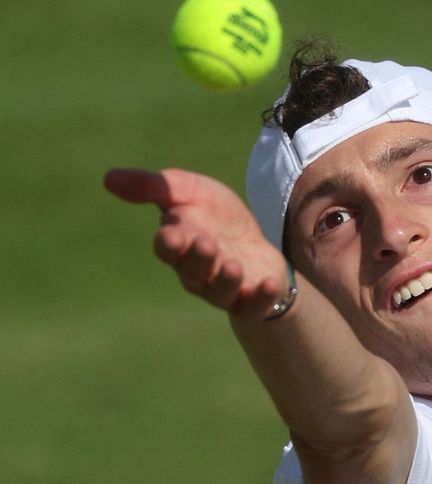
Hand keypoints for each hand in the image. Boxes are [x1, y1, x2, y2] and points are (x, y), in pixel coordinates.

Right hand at [104, 168, 286, 314]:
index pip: (168, 248)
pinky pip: (254, 305)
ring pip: (220, 291)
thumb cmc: (216, 218)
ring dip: (226, 280)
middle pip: (193, 270)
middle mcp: (199, 272)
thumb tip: (108, 177)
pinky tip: (270, 283)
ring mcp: (225, 288)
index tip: (172, 233)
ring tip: (233, 266)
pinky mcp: (253, 299)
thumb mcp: (190, 192)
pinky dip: (262, 297)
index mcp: (180, 245)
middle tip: (207, 244)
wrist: (255, 246)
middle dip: (199, 259)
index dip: (169, 243)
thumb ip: (155, 186)